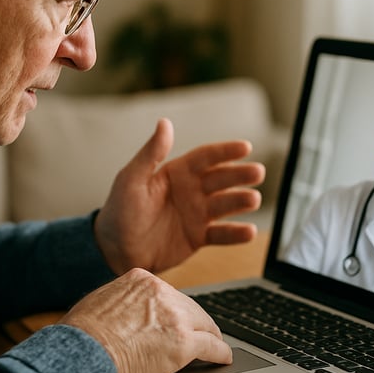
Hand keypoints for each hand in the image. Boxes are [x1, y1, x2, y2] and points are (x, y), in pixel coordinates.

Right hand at [58, 268, 231, 372]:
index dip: (175, 311)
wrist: (81, 356)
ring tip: (215, 345)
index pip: (169, 294)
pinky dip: (220, 353)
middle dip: (195, 323)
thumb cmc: (82, 337)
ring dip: (210, 336)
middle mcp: (161, 292)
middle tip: (202, 334)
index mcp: (141, 279)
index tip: (178, 320)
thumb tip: (128, 313)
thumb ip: (122, 301)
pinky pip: (212, 346)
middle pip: (191, 307)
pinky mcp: (184, 343)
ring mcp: (176, 316)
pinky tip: (223, 358)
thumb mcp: (101, 302)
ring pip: (205, 325)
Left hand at [95, 118, 264, 273]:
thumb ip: (151, 154)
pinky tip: (250, 231)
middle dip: (240, 175)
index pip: (206, 157)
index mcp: (177, 172)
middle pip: (222, 179)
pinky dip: (236, 234)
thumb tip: (164, 122)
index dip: (226, 151)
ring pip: (225, 205)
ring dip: (241, 201)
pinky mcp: (199, 238)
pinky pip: (221, 234)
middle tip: (257, 172)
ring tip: (253, 199)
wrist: (115, 250)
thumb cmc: (120, 211)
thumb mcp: (131, 179)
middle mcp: (192, 190)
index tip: (245, 147)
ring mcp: (198, 214)